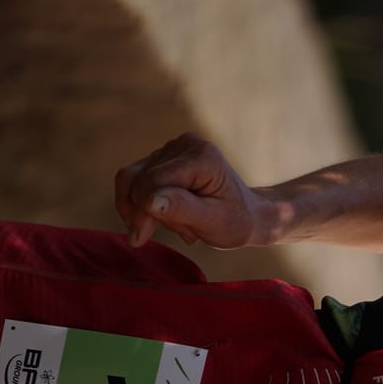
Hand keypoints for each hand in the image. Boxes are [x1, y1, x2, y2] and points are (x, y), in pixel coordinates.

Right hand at [114, 132, 266, 248]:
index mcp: (201, 156)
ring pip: (134, 181)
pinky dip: (147, 204)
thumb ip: (182, 209)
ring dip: (148, 210)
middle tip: (184, 232)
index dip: (141, 211)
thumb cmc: (235, 221)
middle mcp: (185, 144)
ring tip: (183, 224)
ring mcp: (172, 148)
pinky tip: (173, 216)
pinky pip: (137, 181)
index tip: (139, 239)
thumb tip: (149, 201)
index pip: (153, 181)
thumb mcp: (213, 222)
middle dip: (149, 213)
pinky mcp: (163, 157)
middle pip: (139, 180)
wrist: (248, 215)